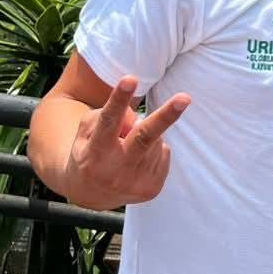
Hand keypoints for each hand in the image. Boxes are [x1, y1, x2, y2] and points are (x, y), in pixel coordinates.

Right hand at [63, 76, 189, 209]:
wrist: (91, 195)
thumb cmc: (90, 152)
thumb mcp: (87, 132)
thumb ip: (107, 116)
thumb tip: (138, 118)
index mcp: (95, 152)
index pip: (109, 121)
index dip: (119, 100)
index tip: (130, 79)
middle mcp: (116, 170)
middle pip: (144, 137)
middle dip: (166, 116)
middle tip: (185, 98)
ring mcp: (135, 182)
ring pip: (156, 140)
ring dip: (148, 134)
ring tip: (128, 146)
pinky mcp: (152, 188)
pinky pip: (163, 153)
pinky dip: (155, 149)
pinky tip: (138, 160)